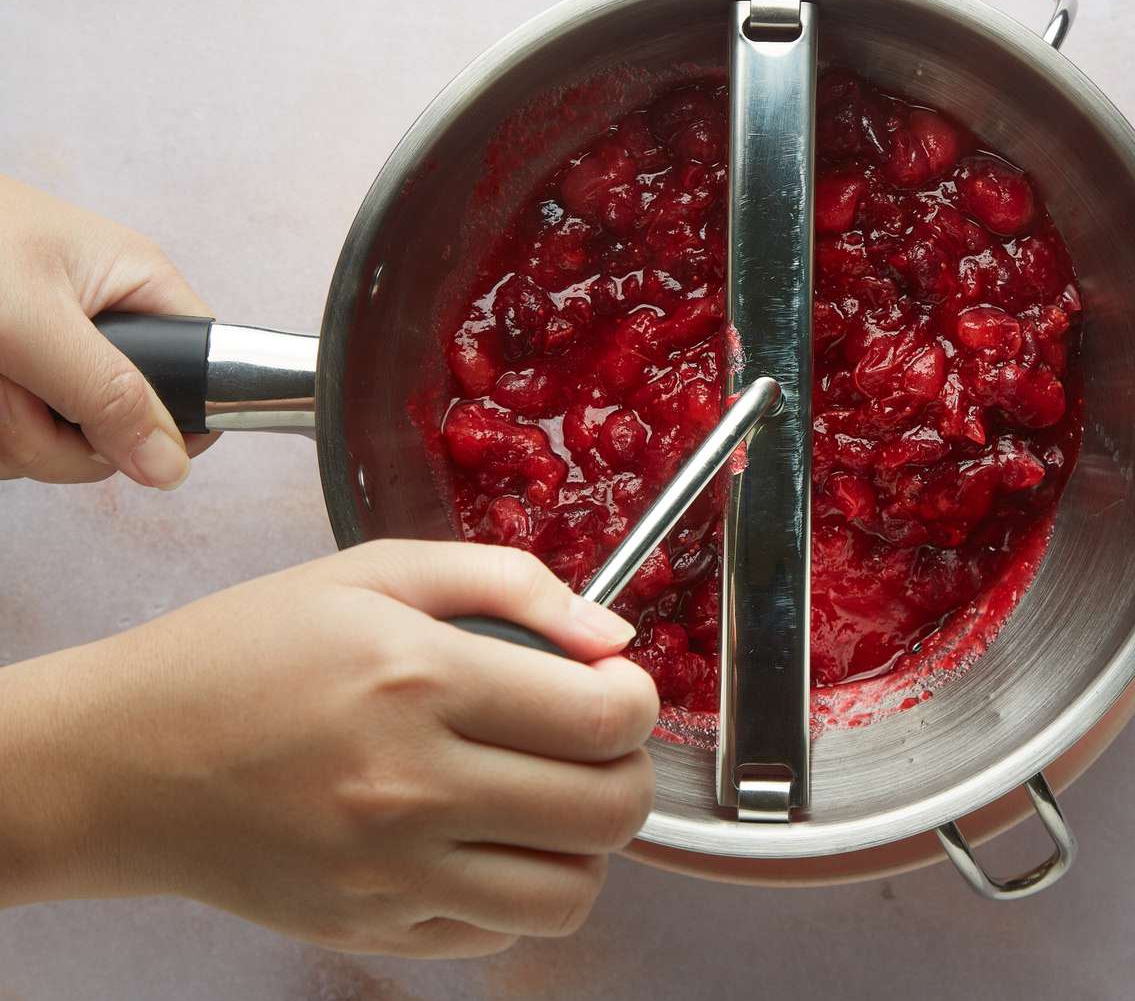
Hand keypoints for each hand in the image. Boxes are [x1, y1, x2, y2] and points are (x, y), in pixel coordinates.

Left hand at [0, 175, 214, 486]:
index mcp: (136, 289)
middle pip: (124, 428)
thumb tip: (172, 466)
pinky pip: (13, 444)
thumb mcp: (32, 322)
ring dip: (4, 430)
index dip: (175, 418)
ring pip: (61, 446)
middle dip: (55, 430)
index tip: (118, 431)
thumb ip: (106, 394)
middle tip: (11, 389)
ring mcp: (51, 361)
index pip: (204, 370)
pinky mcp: (9, 384)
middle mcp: (101, 327)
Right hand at [0, 541, 657, 957]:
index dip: (638, 700)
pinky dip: (518, 892)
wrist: (123, 761)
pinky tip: (485, 840)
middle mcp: (410, 787)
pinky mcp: (370, 931)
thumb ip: (509, 583)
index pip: (604, 718)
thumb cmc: (243, 653)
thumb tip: (612, 637)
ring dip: (586, 844)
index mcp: (419, 679)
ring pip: (570, 892)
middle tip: (595, 743)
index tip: (616, 688)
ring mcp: (390, 875)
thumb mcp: (372, 573)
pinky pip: (498, 935)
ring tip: (546, 797)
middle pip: (608, 811)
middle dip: (629, 770)